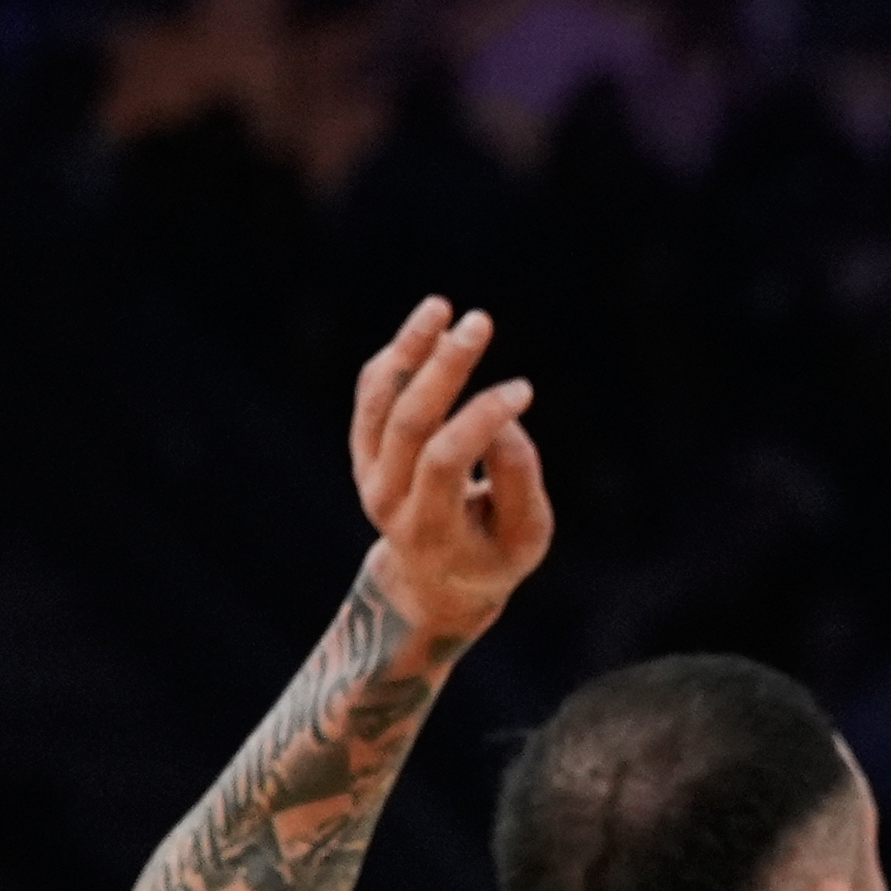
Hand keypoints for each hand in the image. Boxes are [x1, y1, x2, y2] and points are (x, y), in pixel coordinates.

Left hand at [347, 299, 549, 641]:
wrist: (433, 584)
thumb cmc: (495, 556)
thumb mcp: (527, 535)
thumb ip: (519, 478)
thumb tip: (503, 414)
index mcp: (429, 529)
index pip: (445, 460)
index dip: (482, 419)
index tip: (525, 389)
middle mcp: (386, 499)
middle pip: (406, 422)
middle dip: (445, 368)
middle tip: (480, 323)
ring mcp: (367, 473)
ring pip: (379, 401)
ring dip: (409, 349)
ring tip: (441, 306)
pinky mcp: (364, 451)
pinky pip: (372, 395)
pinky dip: (396, 359)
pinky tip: (429, 326)